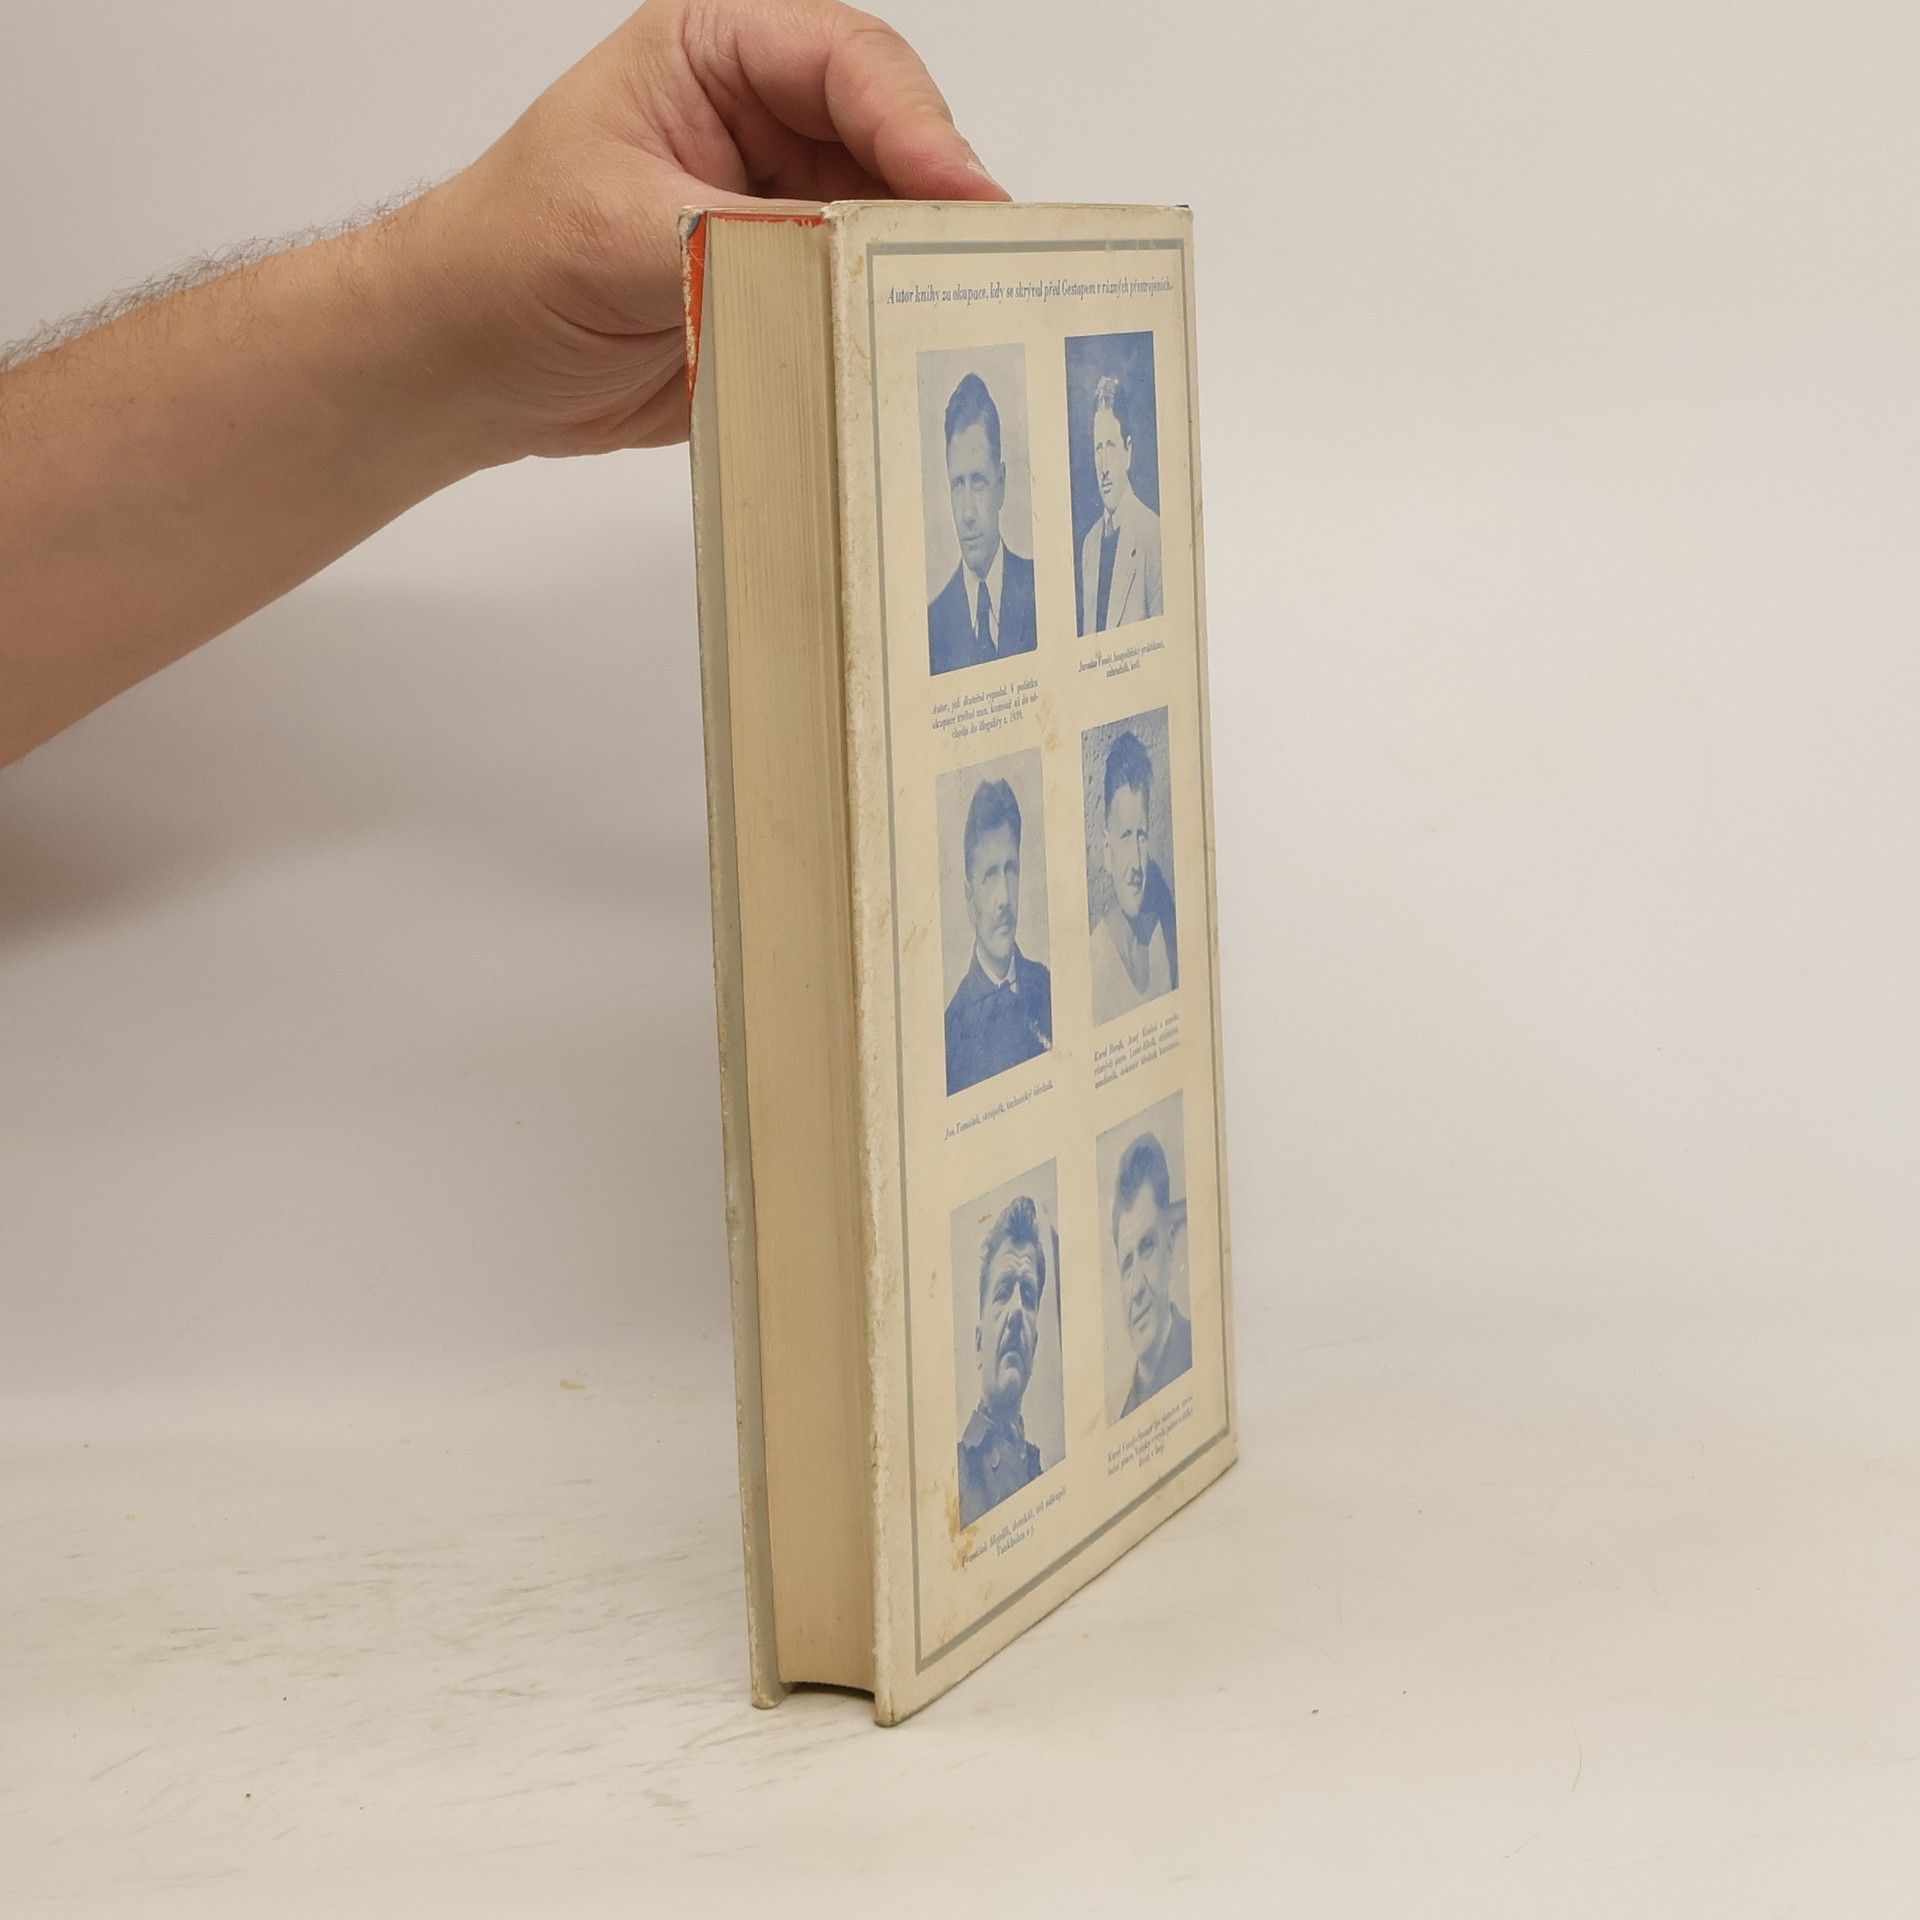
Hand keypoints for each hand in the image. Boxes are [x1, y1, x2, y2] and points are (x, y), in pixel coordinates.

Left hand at [400, 0, 1008, 463]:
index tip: (958, 191)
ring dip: (919, 276)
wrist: (467, 366)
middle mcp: (762, 127)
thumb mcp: (617, 235)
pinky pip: (861, 308)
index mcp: (714, 56)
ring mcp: (781, 216)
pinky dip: (888, 335)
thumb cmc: (505, 263)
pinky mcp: (787, 299)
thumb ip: (738, 240)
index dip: (914, 120)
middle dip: (937, 202)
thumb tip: (848, 262)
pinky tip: (914, 362)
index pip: (845, 61)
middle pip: (892, 143)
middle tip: (984, 268)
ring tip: (964, 321)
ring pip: (889, 231)